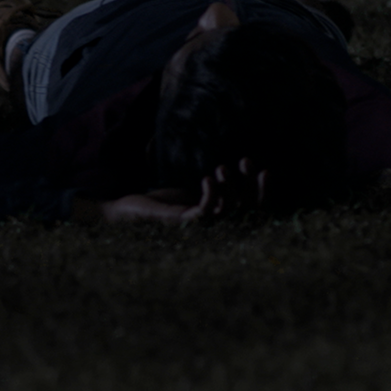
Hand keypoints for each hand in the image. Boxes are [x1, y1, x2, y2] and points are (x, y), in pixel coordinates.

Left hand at [89, 158, 269, 225]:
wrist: (125, 211)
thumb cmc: (158, 202)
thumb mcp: (187, 190)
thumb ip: (209, 184)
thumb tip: (227, 164)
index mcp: (217, 219)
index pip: (249, 209)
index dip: (261, 192)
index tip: (265, 170)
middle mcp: (213, 228)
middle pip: (245, 211)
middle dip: (250, 186)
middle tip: (246, 161)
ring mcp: (199, 228)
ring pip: (227, 211)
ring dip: (230, 187)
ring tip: (221, 167)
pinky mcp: (182, 225)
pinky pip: (205, 213)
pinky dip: (210, 196)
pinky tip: (207, 179)